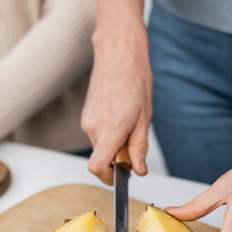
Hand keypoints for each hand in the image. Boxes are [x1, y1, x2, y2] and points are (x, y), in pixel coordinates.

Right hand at [81, 23, 152, 184]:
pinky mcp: (86, 115)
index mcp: (110, 130)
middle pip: (101, 159)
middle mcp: (94, 127)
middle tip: (134, 149)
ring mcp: (87, 121)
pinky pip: (97, 135)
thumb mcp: (144, 118)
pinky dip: (109, 135)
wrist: (118, 52)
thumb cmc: (134, 79)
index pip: (97, 167)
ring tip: (130, 126)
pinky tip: (121, 118)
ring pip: (100, 147)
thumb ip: (139, 148)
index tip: (120, 178)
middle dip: (117, 161)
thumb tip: (138, 170)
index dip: (108, 178)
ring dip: (114, 146)